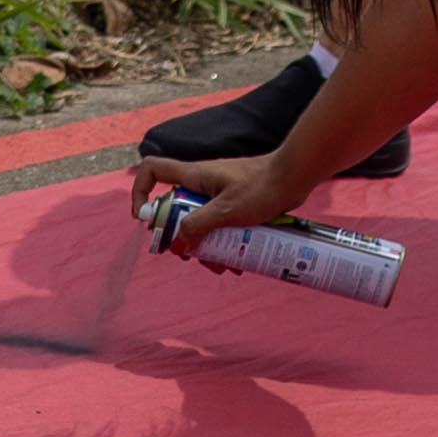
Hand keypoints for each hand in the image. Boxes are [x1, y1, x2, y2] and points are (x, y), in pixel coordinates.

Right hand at [131, 150, 295, 251]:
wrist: (296, 176)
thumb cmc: (263, 187)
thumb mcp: (226, 211)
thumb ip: (198, 226)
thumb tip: (178, 244)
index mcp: (194, 176)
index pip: (152, 170)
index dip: (140, 191)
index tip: (146, 218)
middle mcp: (201, 184)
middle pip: (175, 210)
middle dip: (180, 237)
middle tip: (191, 256)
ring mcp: (218, 194)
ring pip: (200, 223)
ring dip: (206, 247)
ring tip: (223, 266)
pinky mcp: (235, 204)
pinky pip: (220, 226)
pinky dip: (225, 244)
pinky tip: (239, 262)